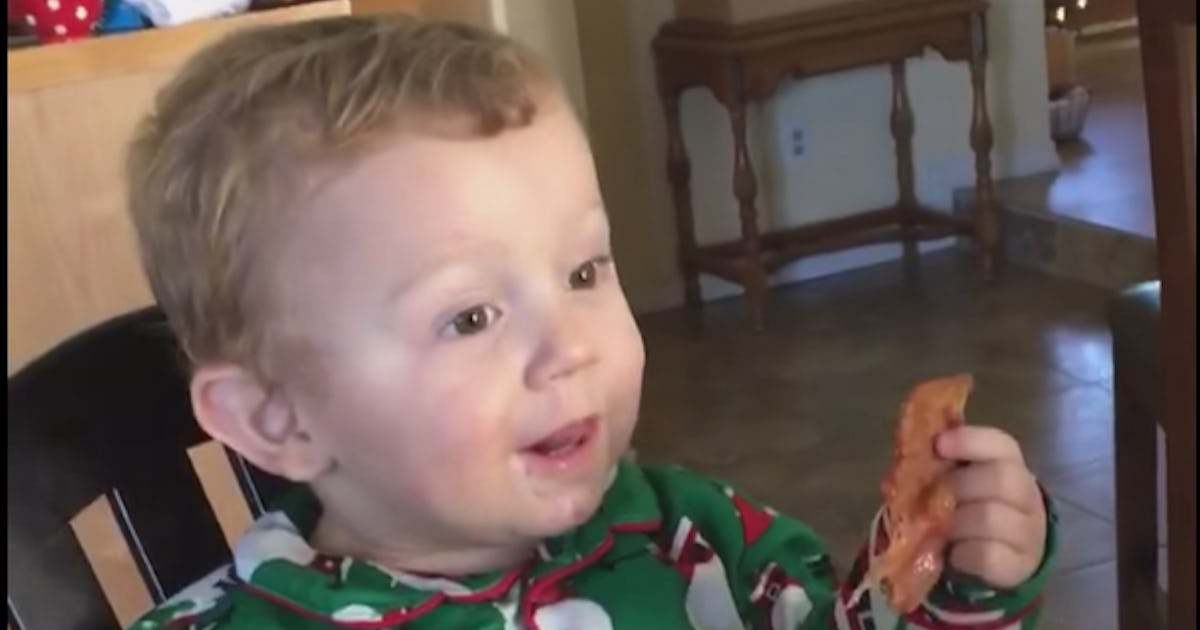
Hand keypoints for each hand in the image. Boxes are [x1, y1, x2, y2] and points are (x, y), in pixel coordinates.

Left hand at [936, 426, 1047, 588]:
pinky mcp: (1019, 565)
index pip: (1000, 444)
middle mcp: (1025, 494)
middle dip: (958, 486)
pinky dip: (963, 553)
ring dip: (956, 523)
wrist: (998, 551)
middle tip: (933, 498)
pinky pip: (988, 556)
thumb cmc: (967, 504)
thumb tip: (910, 452)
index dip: (969, 441)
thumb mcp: (955, 479)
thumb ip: (938, 464)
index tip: (939, 445)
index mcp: (1008, 463)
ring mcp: (1027, 532)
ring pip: (991, 518)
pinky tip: (953, 553)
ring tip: (940, 529)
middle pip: (1000, 479)